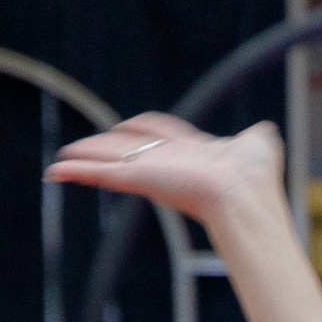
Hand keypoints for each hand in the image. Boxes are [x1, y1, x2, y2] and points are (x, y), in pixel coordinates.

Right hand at [43, 113, 285, 231]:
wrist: (244, 193)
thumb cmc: (254, 174)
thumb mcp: (257, 144)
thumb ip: (257, 136)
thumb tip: (265, 131)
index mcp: (191, 153)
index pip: (158, 137)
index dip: (140, 131)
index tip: (123, 128)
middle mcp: (167, 164)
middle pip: (127, 150)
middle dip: (103, 149)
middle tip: (78, 153)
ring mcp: (151, 173)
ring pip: (109, 164)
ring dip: (84, 163)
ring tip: (59, 167)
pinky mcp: (139, 179)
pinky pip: (103, 175)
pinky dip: (79, 172)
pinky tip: (57, 172)